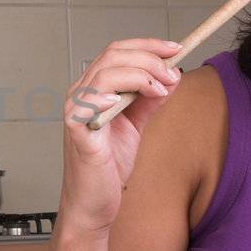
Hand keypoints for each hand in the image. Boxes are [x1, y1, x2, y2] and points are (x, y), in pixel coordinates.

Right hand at [60, 39, 182, 233]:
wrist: (94, 204)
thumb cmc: (107, 168)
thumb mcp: (136, 125)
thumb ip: (150, 101)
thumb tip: (171, 76)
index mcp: (94, 89)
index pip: (117, 51)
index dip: (147, 46)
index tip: (174, 49)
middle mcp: (81, 94)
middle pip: (112, 56)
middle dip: (149, 59)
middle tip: (172, 73)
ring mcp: (76, 111)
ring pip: (104, 73)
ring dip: (139, 75)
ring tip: (160, 90)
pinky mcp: (77, 131)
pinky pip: (87, 104)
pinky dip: (106, 96)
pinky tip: (122, 100)